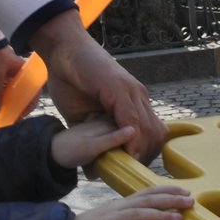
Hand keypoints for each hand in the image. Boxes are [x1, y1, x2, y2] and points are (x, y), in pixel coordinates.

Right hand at [33, 12, 165, 163]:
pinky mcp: (119, 87)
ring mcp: (131, 91)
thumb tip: (94, 167)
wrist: (63, 49)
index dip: (146, 154)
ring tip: (125, 165)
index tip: (133, 170)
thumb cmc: (71, 80)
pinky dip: (130, 137)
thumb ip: (93, 135)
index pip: (152, 133)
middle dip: (145, 156)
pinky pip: (131, 117)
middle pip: (156, 134)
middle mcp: (138, 97)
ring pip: (147, 128)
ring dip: (139, 150)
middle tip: (129, 171)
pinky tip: (124, 150)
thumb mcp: (84, 116)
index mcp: (133, 103)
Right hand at [70, 185, 192, 219]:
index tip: (185, 190)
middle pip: (147, 200)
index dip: (166, 190)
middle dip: (169, 200)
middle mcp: (118, 208)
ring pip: (139, 214)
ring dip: (160, 216)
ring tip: (179, 219)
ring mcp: (111, 219)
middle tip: (190, 201)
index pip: (147, 193)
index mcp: (122, 205)